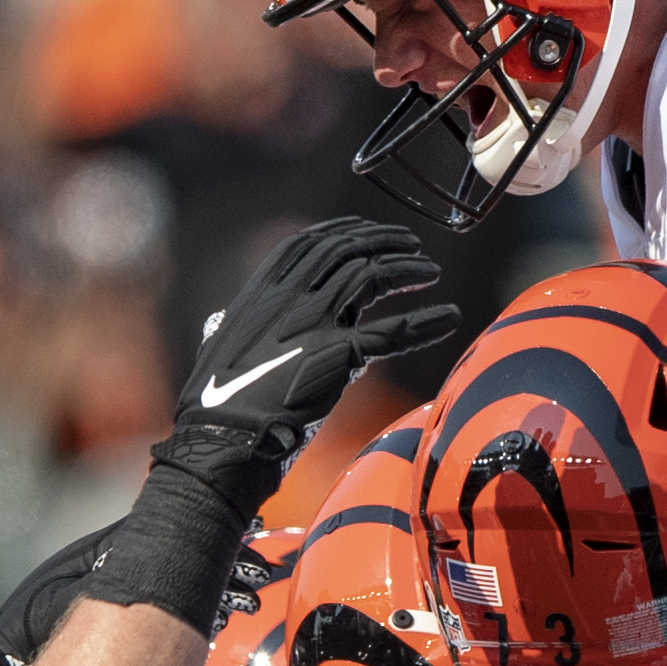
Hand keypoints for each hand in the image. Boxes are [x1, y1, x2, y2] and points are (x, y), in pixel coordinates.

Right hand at [161, 222, 466, 509]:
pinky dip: (425, 322)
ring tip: (429, 270)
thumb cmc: (218, 400)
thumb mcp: (218, 346)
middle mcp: (289, 297)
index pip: (311, 242)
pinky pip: (392, 332)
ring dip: (407, 268)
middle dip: (384, 240)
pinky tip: (448, 318)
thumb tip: (221, 320)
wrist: (223, 435)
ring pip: (371, 275)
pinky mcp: (337, 355)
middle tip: (411, 245)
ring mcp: (313, 322)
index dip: (346, 230)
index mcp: (262, 291)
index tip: (369, 230)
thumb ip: (231, 326)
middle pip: (347, 249)